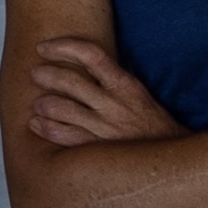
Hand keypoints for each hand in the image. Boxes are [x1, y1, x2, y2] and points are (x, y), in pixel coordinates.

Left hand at [27, 38, 183, 145]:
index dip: (64, 46)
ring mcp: (104, 129)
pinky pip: (64, 137)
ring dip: (43, 103)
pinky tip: (37, 124)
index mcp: (126, 86)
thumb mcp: (138, 94)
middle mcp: (114, 105)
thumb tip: (85, 63)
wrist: (173, 160)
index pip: (92, 55)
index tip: (45, 47)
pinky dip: (46, 129)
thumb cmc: (153, 126)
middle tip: (35, 74)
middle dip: (46, 74)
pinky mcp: (97, 152)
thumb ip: (113, 79)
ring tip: (38, 102)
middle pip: (71, 81)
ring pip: (62, 109)